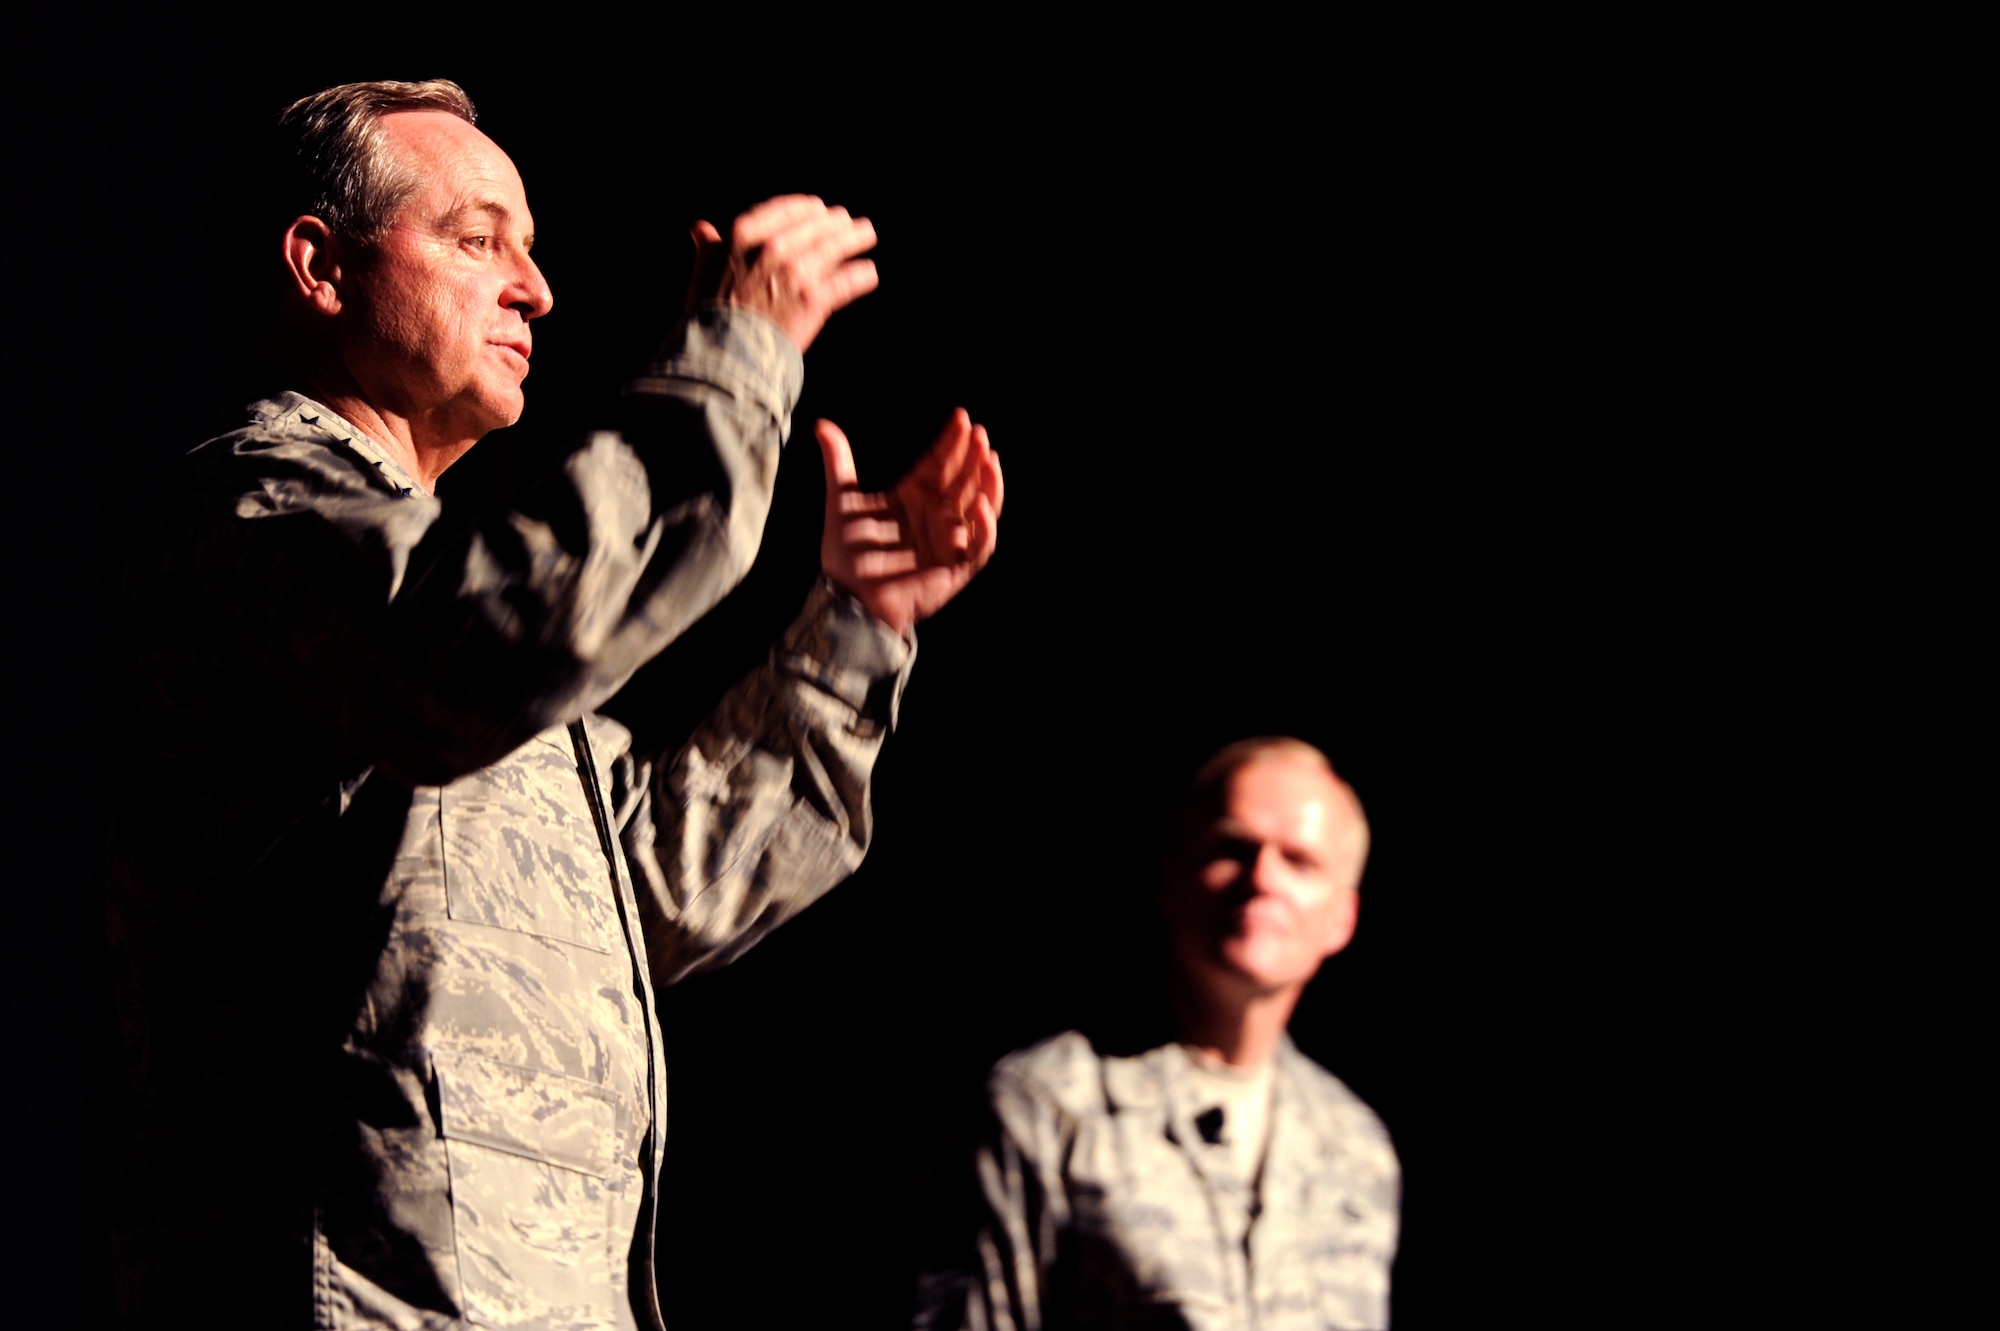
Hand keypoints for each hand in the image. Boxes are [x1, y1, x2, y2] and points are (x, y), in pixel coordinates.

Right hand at [686, 195, 878, 352]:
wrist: (722, 351)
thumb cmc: (710, 311)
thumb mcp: (704, 269)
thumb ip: (709, 246)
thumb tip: (700, 229)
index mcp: (746, 233)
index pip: (786, 209)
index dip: (806, 208)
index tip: (818, 208)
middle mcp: (774, 248)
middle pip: (815, 225)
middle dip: (835, 222)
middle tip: (847, 222)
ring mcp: (797, 273)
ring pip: (834, 247)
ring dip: (854, 238)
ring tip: (866, 233)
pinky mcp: (815, 300)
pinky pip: (846, 282)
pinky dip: (860, 276)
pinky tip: (869, 273)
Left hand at [817, 410, 1004, 636]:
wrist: (845, 596)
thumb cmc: (845, 554)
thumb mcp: (841, 501)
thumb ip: (838, 462)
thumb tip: (821, 424)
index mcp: (914, 498)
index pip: (940, 464)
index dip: (951, 441)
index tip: (960, 416)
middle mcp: (936, 516)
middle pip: (963, 481)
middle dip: (973, 457)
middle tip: (979, 433)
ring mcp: (948, 542)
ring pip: (980, 509)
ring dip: (988, 485)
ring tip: (990, 460)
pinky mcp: (955, 569)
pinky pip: (979, 547)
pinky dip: (985, 528)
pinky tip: (982, 505)